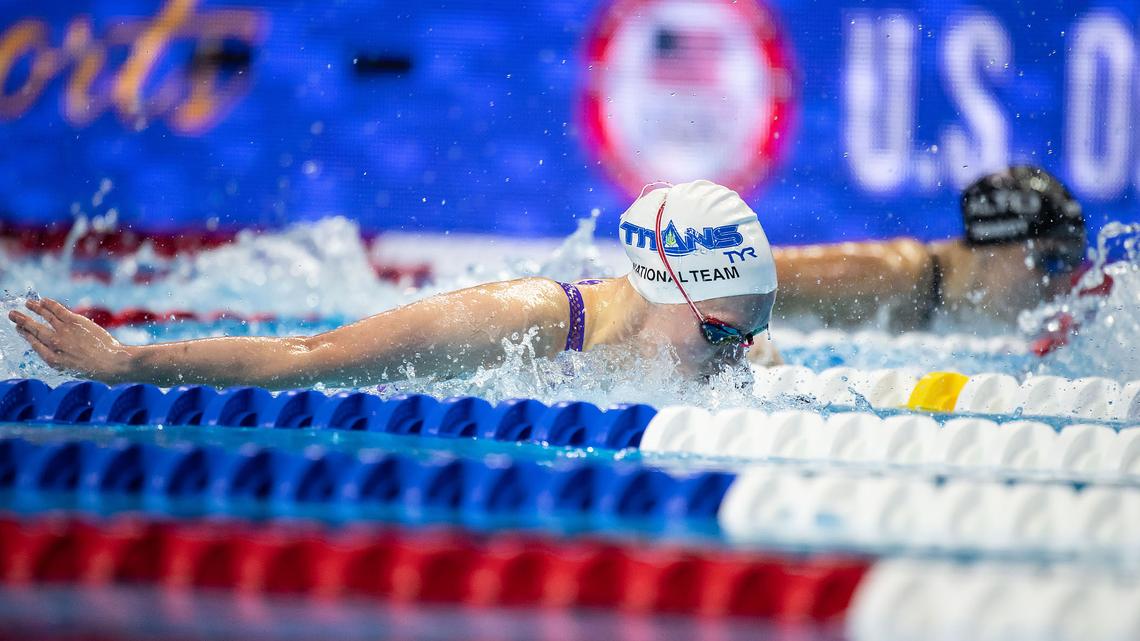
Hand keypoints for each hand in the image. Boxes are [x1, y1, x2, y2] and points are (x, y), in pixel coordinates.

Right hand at [8, 298, 133, 381]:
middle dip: (22, 321)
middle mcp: (54, 345)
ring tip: (27, 303)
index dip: (26, 335)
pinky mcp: (75, 322)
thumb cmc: (96, 370)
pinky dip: (49, 304)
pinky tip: (43, 300)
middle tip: (12, 314)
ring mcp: (63, 332)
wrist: (112, 363)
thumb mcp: (72, 370)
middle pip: (34, 330)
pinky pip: (58, 310)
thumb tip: (54, 350)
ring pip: (45, 316)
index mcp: (52, 360)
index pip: (34, 344)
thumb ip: (61, 359)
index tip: (20, 329)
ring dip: (34, 308)